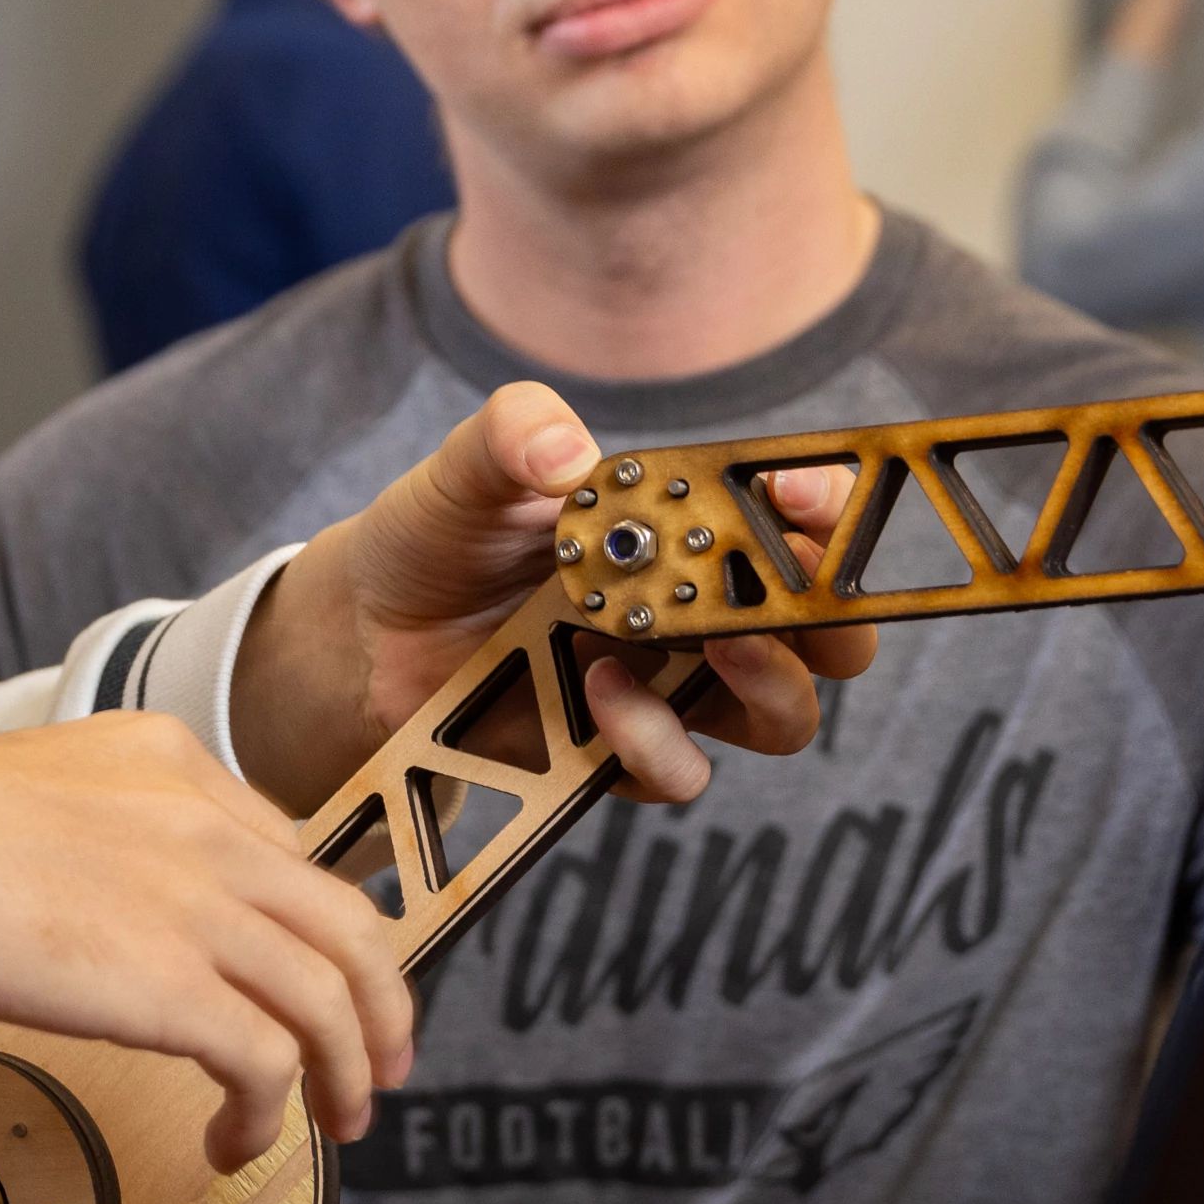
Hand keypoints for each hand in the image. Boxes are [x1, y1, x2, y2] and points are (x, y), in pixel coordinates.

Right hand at [0, 714, 414, 1169]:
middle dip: (383, 1007)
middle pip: (349, 927)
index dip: (320, 932)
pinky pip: (268, 1062)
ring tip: (336, 1125)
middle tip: (381, 1066)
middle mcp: (213, 830)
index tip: (318, 983)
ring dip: (346, 1075)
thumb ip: (112, 822)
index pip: (291, 855)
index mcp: (184, 769)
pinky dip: (268, 1117)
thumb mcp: (51, 782)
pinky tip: (234, 1143)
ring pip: (331, 1001)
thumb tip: (117, 894)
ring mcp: (200, 906)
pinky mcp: (171, 984)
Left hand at [231, 384, 876, 813]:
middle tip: (785, 594)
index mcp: (696, 526)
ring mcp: (674, 688)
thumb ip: (513, 432)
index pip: (809, 520)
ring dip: (766, 683)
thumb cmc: (442, 532)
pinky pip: (681, 770)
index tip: (789, 493)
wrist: (368, 630)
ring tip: (712, 646)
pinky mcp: (624, 753)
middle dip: (835, 617)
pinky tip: (597, 689)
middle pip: (833, 632)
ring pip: (783, 714)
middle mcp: (706, 609)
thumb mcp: (471, 468)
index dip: (829, 508)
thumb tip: (566, 451)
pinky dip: (656, 738)